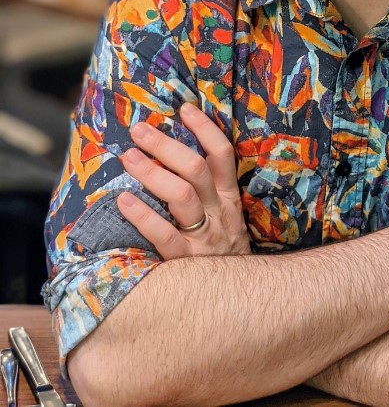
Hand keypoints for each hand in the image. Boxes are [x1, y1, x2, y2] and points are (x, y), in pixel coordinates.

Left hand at [117, 102, 250, 258]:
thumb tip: (176, 157)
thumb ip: (209, 193)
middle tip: (140, 131)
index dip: (205, 129)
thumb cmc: (222, 255)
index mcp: (229, 199)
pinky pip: (164, 235)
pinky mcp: (186, 263)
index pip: (223, 155)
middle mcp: (219, 214)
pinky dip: (143, 216)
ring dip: (152, 173)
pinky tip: (123, 201)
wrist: (241, 305)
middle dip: (166, 146)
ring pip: (181, 196)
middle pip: (195, 169)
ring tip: (129, 157)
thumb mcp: (225, 220)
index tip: (184, 108)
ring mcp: (204, 238)